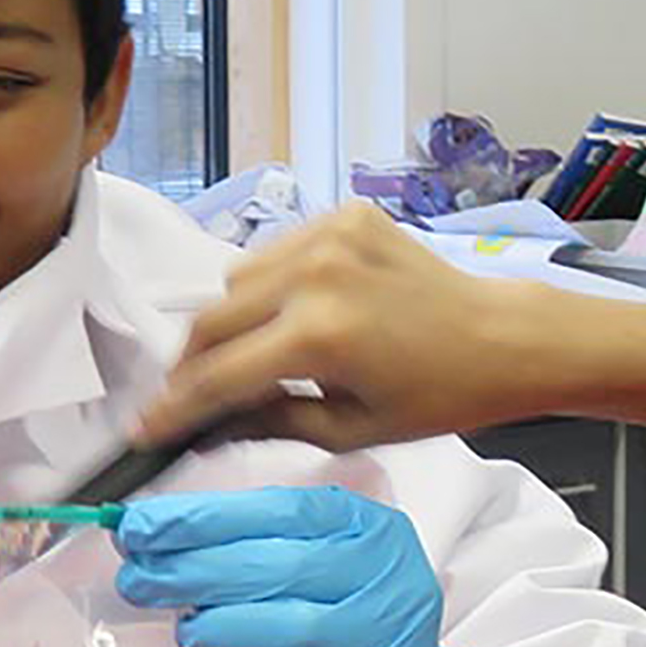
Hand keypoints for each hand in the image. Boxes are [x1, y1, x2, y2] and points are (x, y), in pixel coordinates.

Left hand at [113, 486, 490, 646]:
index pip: (278, 510)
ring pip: (292, 630)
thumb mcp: (311, 563)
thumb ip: (242, 543)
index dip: (202, 518)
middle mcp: (388, 576)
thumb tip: (144, 532)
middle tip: (138, 581)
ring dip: (222, 630)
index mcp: (367, 526)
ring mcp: (388, 639)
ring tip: (187, 634)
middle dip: (194, 573)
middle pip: (279, 568)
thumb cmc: (338, 619)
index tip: (138, 528)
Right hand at [140, 204, 571, 451]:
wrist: (500, 337)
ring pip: (236, 280)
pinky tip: (294, 314)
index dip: (174, 409)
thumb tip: (205, 425)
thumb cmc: (437, 394)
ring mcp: (329, 235)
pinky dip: (269, 286)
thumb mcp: (350, 428)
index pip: (218, 376)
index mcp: (318, 336)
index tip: (144, 431)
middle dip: (191, 365)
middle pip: (211, 320)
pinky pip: (274, 253)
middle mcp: (315, 275)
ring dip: (229, 322)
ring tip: (249, 357)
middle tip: (187, 398)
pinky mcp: (344, 215)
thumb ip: (267, 421)